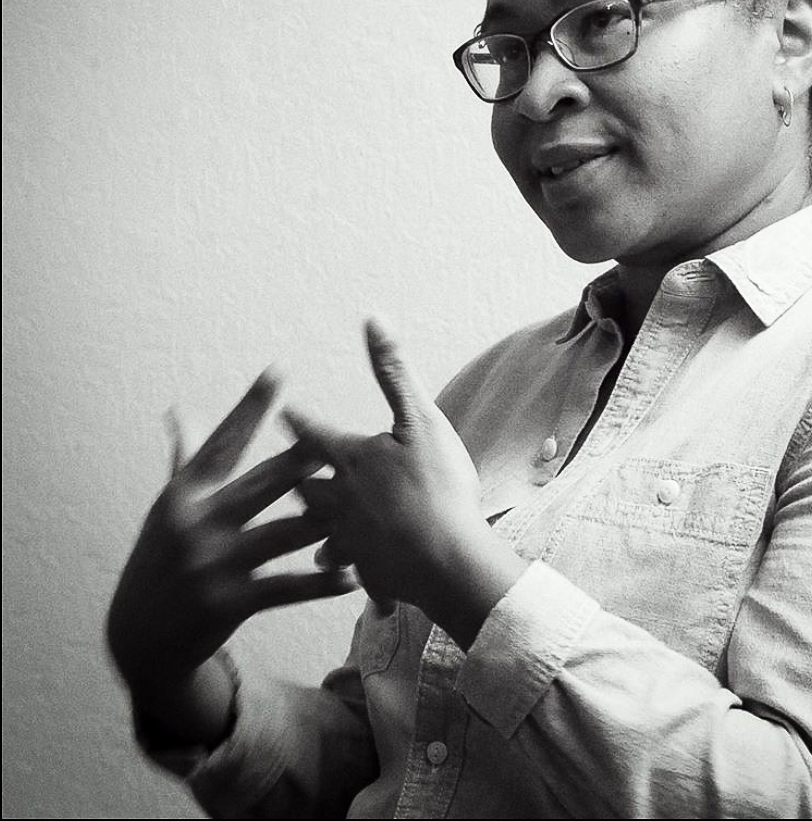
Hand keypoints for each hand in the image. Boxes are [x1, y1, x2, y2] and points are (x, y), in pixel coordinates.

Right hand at [106, 371, 355, 709]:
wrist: (139, 638)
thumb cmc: (160, 560)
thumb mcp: (167, 509)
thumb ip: (185, 460)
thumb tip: (181, 411)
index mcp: (185, 494)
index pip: (223, 442)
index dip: (251, 408)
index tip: (277, 372)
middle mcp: (196, 524)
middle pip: (266, 482)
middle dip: (307, 460)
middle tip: (345, 438)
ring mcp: (213, 565)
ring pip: (285, 534)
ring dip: (327, 521)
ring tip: (366, 509)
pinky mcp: (230, 604)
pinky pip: (287, 587)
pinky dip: (322, 582)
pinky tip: (353, 575)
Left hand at [285, 319, 526, 647]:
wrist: (446, 562)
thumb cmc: (437, 487)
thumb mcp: (420, 420)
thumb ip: (394, 371)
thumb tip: (371, 319)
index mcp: (350, 460)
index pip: (313, 434)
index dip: (298, 421)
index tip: (281, 412)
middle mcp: (339, 499)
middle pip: (305, 487)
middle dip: (299, 477)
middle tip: (291, 471)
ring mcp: (350, 539)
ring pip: (320, 531)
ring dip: (313, 525)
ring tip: (308, 526)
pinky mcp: (366, 571)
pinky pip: (348, 569)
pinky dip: (345, 568)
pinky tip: (345, 575)